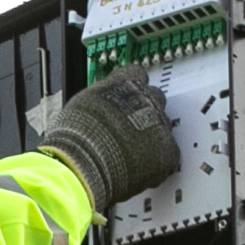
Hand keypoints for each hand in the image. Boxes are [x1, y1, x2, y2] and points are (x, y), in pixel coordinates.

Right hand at [37, 62, 180, 207]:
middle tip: (131, 131)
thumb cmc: (74, 138)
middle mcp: (144, 97)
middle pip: (154, 98)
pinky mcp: (167, 149)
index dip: (132, 89)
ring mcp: (158, 122)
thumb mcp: (81, 106)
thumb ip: (98, 102)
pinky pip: (169, 154)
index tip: (128, 99)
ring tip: (134, 154)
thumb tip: (98, 110)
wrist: (84, 162)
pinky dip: (159, 163)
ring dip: (153, 137)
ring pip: (164, 126)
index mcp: (122, 82)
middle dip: (145, 113)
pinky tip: (142, 169)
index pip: (136, 74)